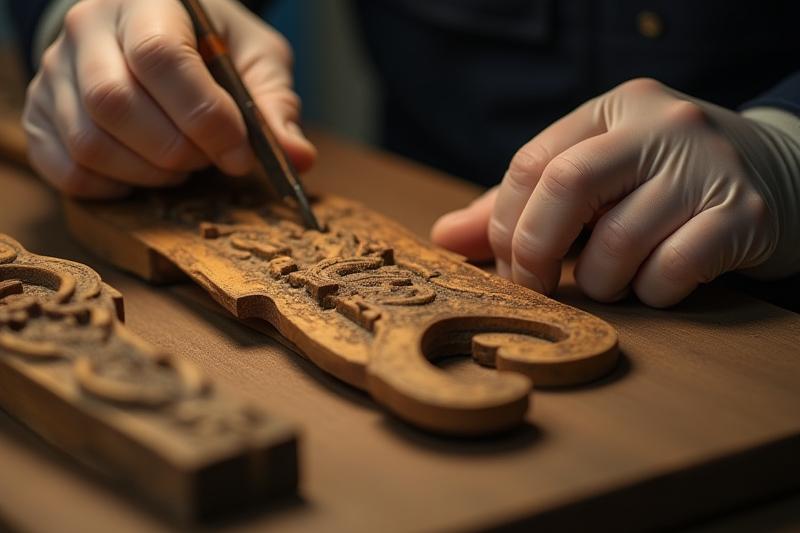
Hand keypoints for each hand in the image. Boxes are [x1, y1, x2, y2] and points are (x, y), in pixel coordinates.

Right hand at [23, 0, 314, 197]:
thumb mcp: (253, 58)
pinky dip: (112, 188)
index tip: (239, 154)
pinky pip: (66, 168)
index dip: (204, 117)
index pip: (162, 58)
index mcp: (147, 1)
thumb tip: (298, 159)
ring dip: (147, 173)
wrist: (151, 28)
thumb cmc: (211, 43)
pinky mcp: (42, 113)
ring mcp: (56, 72)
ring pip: (88, 141)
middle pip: (115, 103)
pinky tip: (144, 175)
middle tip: (208, 159)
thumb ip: (274, 104)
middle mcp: (88, 29)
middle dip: (176, 150)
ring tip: (181, 166)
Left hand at [432, 78, 797, 306]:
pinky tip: (657, 284)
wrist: (780, 175)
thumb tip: (445, 236)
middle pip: (567, 186)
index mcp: (614, 110)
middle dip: (534, 250)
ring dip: (598, 282)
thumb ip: (520, 204)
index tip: (504, 263)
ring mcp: (707, 167)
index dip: (504, 223)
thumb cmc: (663, 182)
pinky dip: (651, 292)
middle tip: (532, 285)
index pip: (533, 163)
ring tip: (610, 280)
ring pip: (618, 242)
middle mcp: (661, 126)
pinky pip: (671, 270)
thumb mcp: (594, 176)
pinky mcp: (745, 215)